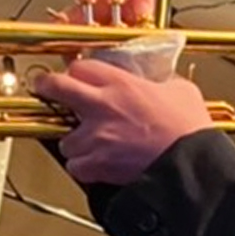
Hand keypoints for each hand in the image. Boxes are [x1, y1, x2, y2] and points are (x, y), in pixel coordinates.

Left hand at [33, 59, 215, 186]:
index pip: (81, 67)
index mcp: (121, 83)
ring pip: (64, 137)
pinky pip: (75, 166)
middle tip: (45, 89)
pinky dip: (82, 168)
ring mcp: (96, 136)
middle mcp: (102, 105)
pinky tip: (96, 167)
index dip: (77, 73)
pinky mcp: (97, 164)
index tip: (77, 76)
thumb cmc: (189, 131)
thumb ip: (161, 83)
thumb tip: (160, 83)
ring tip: (90, 145)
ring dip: (75, 141)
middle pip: (57, 87)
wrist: (189, 165)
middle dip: (47, 87)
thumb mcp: (180, 91)